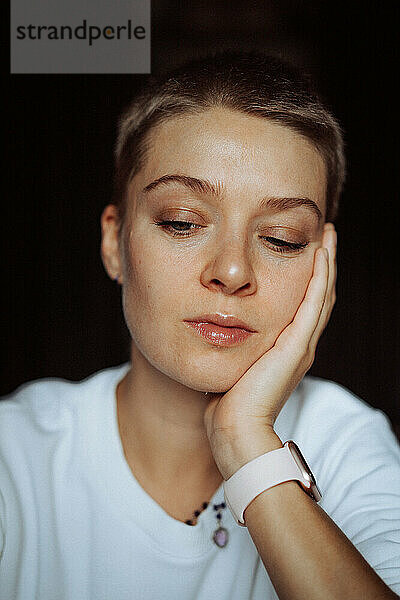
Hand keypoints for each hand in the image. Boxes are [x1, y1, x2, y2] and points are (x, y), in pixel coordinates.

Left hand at [203, 223, 336, 478]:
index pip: (305, 304)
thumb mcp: (235, 362)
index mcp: (288, 347)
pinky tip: (319, 254)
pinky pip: (312, 304)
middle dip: (324, 263)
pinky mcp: (296, 346)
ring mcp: (302, 344)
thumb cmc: (228, 401)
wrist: (235, 428)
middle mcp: (300, 343)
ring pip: (322, 294)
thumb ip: (235, 344)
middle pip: (319, 294)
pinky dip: (319, 278)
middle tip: (326, 234)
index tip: (309, 249)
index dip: (310, 276)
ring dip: (326, 263)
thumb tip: (218, 325)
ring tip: (328, 235)